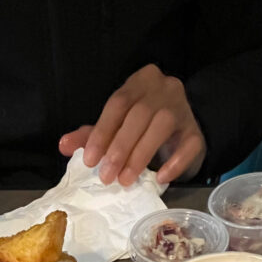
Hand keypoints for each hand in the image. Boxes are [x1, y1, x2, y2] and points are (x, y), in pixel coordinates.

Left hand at [59, 65, 205, 186]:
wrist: (182, 131)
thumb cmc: (143, 127)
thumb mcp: (115, 126)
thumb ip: (91, 135)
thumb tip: (64, 145)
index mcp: (140, 82)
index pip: (118, 103)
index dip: (102, 132)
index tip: (90, 160)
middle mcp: (164, 89)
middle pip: (139, 114)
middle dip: (120, 148)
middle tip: (107, 176)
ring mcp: (184, 109)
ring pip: (162, 126)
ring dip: (141, 155)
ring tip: (126, 179)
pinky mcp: (197, 132)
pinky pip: (188, 145)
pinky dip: (174, 163)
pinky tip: (160, 178)